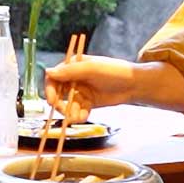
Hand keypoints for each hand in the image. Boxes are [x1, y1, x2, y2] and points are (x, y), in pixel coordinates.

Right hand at [44, 56, 183, 119]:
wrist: (135, 85)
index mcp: (73, 65)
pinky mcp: (88, 102)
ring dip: (71, 112)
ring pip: (68, 104)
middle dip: (60, 104)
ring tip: (80, 116)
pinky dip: (78, 115)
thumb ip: (70, 71)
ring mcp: (81, 91)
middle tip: (66, 112)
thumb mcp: (92, 69)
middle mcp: (75, 78)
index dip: (50, 89)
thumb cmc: (115, 71)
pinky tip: (84, 116)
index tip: (51, 100)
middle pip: (58, 92)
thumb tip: (48, 71)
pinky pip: (77, 110)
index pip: (54, 77)